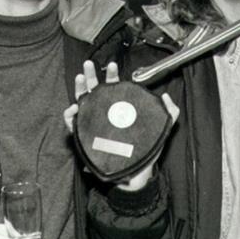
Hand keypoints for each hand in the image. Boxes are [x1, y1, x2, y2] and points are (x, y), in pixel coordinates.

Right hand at [63, 60, 178, 191]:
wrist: (135, 174)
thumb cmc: (146, 151)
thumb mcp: (161, 129)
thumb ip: (169, 111)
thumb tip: (165, 95)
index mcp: (121, 108)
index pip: (115, 87)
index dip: (112, 75)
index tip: (113, 65)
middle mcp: (105, 113)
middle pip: (95, 89)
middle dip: (91, 74)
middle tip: (88, 64)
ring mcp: (94, 123)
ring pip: (82, 102)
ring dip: (79, 89)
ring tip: (80, 78)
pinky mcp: (85, 136)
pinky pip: (73, 125)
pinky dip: (69, 115)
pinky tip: (73, 109)